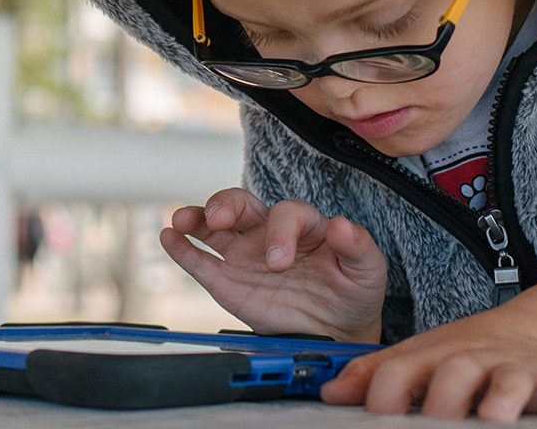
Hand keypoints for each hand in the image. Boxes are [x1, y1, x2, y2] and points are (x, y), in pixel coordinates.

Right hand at [158, 187, 386, 342]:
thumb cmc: (354, 293)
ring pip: (215, 226)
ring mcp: (245, 255)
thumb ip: (357, 245)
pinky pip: (200, 261)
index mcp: (305, 226)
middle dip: (226, 205)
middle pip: (242, 205)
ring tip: (181, 220)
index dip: (281, 232)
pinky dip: (181, 249)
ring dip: (197, 217)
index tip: (280, 261)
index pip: (287, 214)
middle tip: (218, 218)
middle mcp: (270, 233)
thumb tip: (340, 224)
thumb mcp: (368, 270)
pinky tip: (169, 237)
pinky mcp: (228, 281)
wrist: (337, 331)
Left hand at [318, 280, 536, 420]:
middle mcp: (473, 360)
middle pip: (452, 374)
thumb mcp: (422, 357)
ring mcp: (517, 368)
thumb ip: (378, 376)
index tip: (374, 423)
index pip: (397, 373)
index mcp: (432, 357)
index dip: (382, 399)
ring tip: (494, 418)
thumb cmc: (471, 354)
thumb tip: (331, 393)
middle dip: (442, 403)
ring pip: (508, 380)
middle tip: (435, 427)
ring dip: (501, 397)